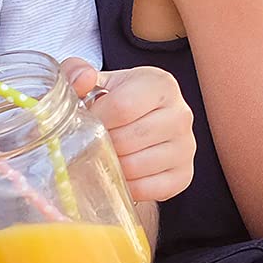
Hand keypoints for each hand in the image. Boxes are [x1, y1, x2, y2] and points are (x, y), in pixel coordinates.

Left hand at [61, 59, 195, 203]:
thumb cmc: (117, 100)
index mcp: (161, 85)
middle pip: (127, 140)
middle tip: (92, 142)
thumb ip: (77, 72)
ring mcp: (186, 147)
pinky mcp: (184, 175)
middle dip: (101, 144)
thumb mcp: (97, 80)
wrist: (143, 121)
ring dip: (112, 166)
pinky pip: (147, 189)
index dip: (95, 119)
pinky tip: (120, 172)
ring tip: (106, 155)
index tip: (86, 122)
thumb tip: (82, 80)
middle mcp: (181, 114)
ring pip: (135, 167)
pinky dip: (126, 186)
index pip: (122, 107)